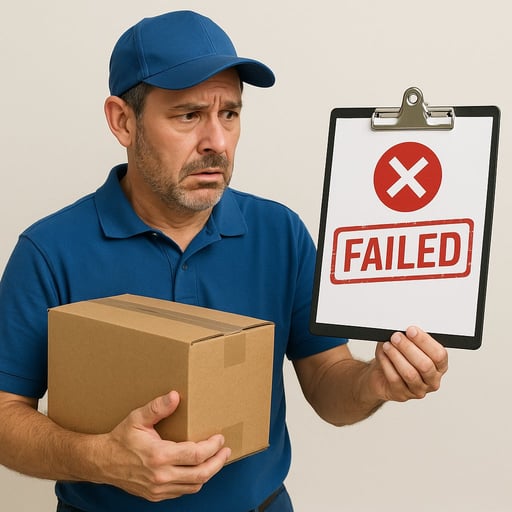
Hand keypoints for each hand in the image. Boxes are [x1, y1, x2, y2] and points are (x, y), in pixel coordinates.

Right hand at [96, 391, 230, 501]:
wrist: (102, 462)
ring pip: (194, 486)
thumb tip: (175, 396)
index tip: (220, 438)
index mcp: (159, 456)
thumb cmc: (121, 438)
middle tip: (226, 451)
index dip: (212, 447)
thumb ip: (158, 407)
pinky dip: (194, 481)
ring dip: (208, 473)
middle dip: (218, 462)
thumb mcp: (138, 418)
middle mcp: (161, 476)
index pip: (196, 455)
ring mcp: (159, 489)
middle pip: (201, 474)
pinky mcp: (156, 496)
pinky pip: (183, 491)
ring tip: (216, 459)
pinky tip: (198, 469)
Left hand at [369, 326, 447, 402]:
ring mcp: (418, 390)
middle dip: (409, 347)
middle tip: (396, 337)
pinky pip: (395, 379)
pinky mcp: (402, 395)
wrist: (380, 376)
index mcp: (439, 366)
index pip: (439, 355)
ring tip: (387, 345)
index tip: (411, 330)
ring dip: (397, 356)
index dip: (425, 341)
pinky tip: (382, 355)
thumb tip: (402, 328)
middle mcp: (432, 380)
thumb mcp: (406, 346)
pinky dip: (387, 364)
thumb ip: (408, 338)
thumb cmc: (397, 358)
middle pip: (425, 365)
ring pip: (410, 374)